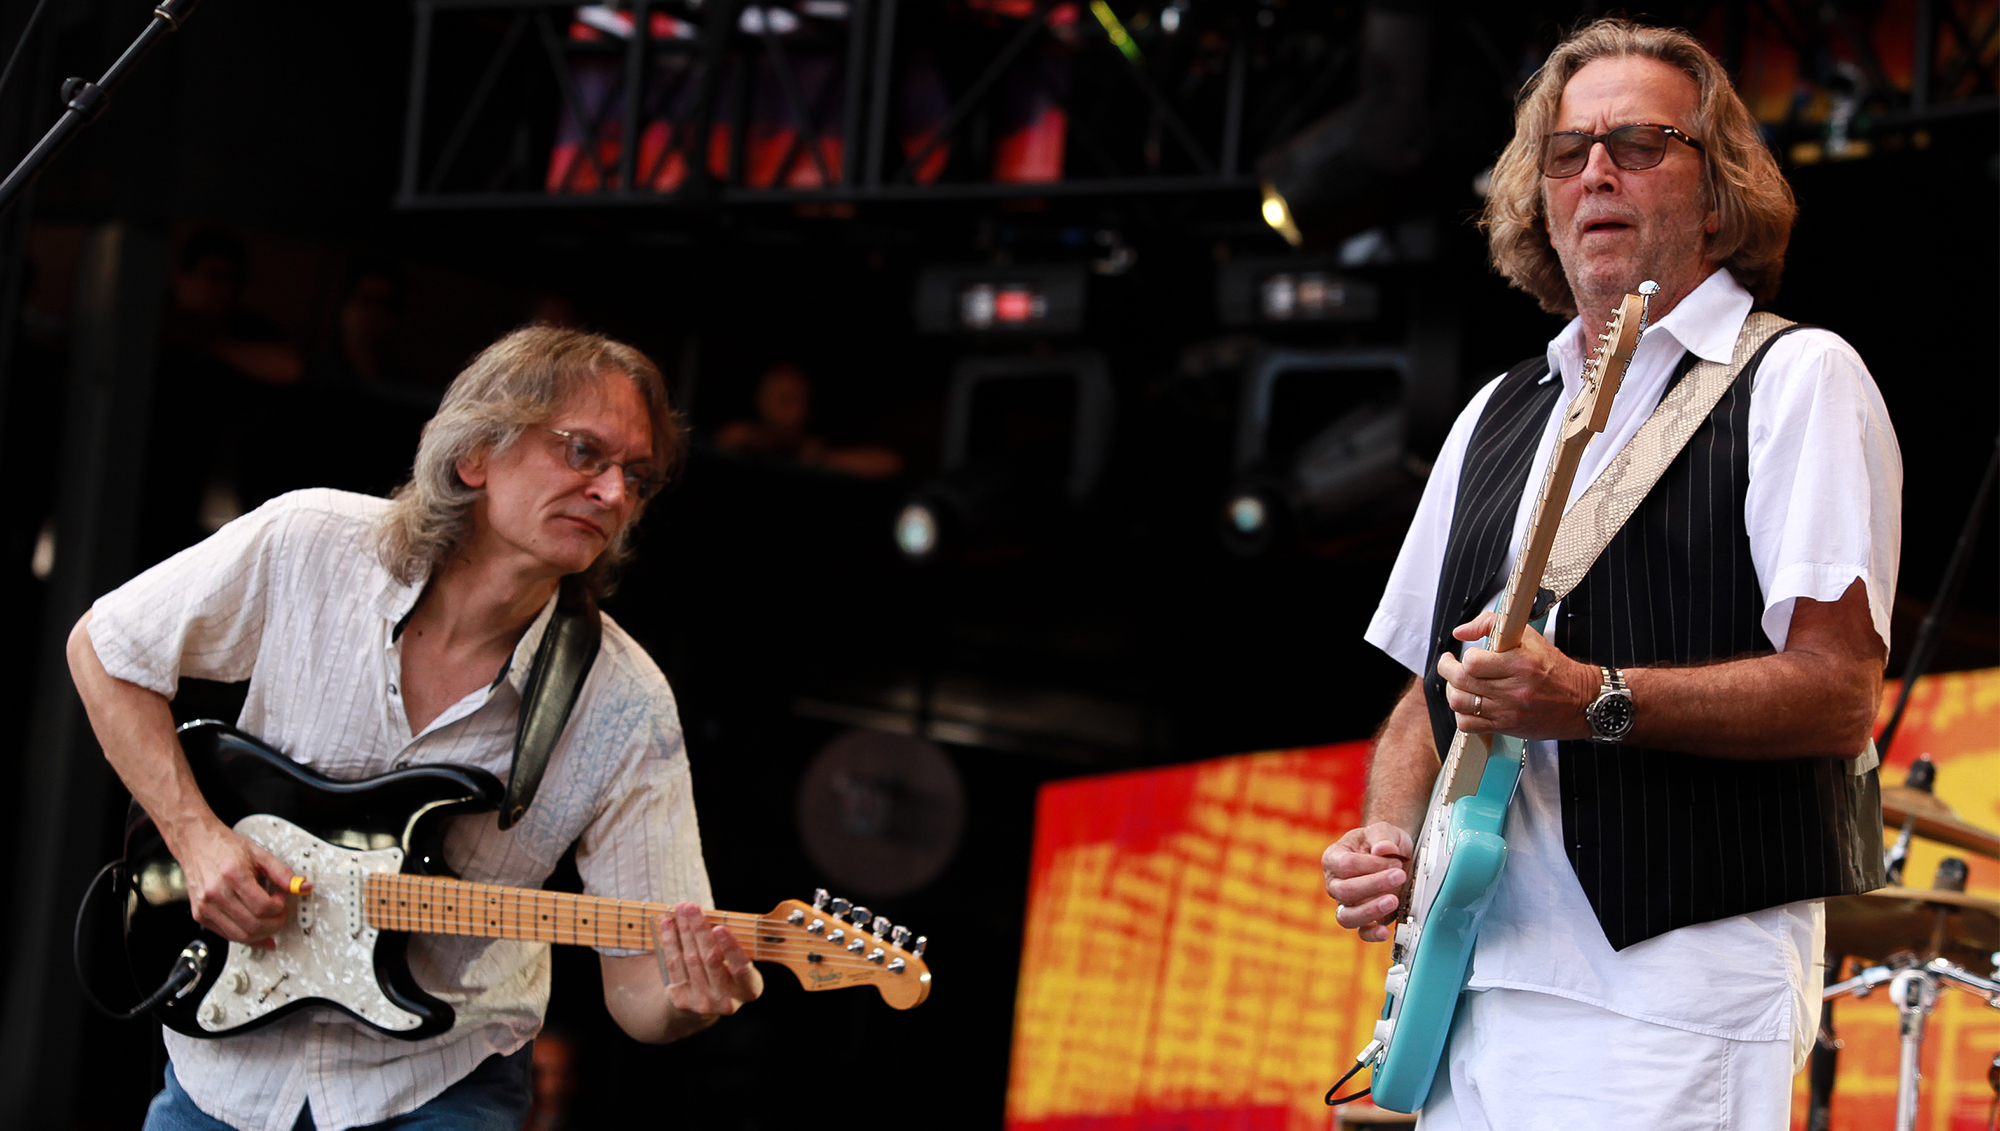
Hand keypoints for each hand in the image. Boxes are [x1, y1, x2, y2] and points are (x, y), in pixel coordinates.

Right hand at [176, 821, 308, 946]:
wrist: (197, 844)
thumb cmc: (225, 847)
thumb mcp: (260, 854)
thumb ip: (283, 873)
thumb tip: (303, 887)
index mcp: (232, 875)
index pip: (262, 907)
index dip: (279, 908)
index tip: (282, 900)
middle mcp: (215, 893)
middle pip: (253, 925)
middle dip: (275, 923)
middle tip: (280, 912)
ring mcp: (205, 906)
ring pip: (240, 936)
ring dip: (262, 934)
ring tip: (270, 919)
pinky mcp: (200, 915)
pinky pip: (227, 935)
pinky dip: (246, 937)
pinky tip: (257, 931)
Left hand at [654, 903, 763, 1016]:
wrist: (707, 1003)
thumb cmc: (728, 973)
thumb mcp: (740, 964)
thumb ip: (731, 946)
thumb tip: (709, 916)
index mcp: (749, 989)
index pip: (741, 968)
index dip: (730, 948)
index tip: (719, 928)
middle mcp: (727, 1001)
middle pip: (711, 960)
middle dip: (700, 930)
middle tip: (692, 907)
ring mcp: (703, 1003)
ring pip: (691, 959)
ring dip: (684, 930)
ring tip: (681, 909)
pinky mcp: (682, 1000)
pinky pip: (674, 965)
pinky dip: (670, 942)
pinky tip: (668, 924)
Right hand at [1322, 823, 1413, 942]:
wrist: (1391, 854)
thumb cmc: (1381, 841)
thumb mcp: (1383, 830)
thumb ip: (1382, 836)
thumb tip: (1383, 849)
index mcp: (1334, 858)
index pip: (1345, 865)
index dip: (1371, 864)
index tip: (1394, 860)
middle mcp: (1335, 884)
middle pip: (1344, 891)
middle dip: (1374, 884)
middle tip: (1399, 876)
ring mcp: (1347, 904)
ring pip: (1347, 916)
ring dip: (1371, 910)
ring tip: (1393, 900)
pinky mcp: (1363, 918)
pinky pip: (1361, 932)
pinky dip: (1372, 934)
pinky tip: (1385, 931)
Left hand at [1437, 610, 1598, 740]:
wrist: (1580, 701)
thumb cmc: (1555, 669)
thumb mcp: (1529, 637)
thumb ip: (1491, 625)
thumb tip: (1461, 632)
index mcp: (1520, 665)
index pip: (1473, 662)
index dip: (1466, 657)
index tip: (1468, 654)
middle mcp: (1513, 690)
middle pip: (1461, 682)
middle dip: (1448, 670)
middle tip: (1450, 664)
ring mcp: (1508, 712)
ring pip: (1460, 704)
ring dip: (1453, 691)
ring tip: (1458, 683)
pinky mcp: (1506, 727)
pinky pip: (1469, 725)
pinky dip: (1462, 714)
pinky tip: (1469, 704)